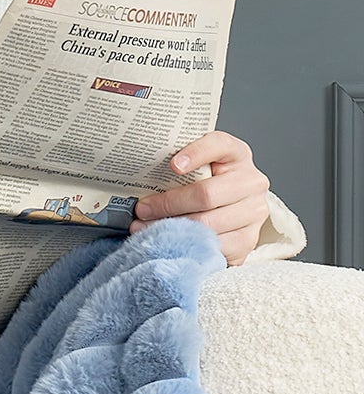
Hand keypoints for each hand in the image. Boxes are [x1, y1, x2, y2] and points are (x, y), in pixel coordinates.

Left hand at [128, 129, 270, 266]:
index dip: (196, 154)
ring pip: (206, 225)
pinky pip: (212, 247)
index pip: (219, 145)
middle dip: (167, 205)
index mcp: (236, 154)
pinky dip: (185, 247)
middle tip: (141, 210)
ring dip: (169, 230)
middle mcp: (251, 182)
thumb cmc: (203, 184)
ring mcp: (254, 212)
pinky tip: (166, 244)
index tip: (173, 166)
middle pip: (205, 195)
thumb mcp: (194, 167)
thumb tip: (138, 178)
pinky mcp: (247, 240)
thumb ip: (177, 165)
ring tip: (144, 229)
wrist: (230, 209)